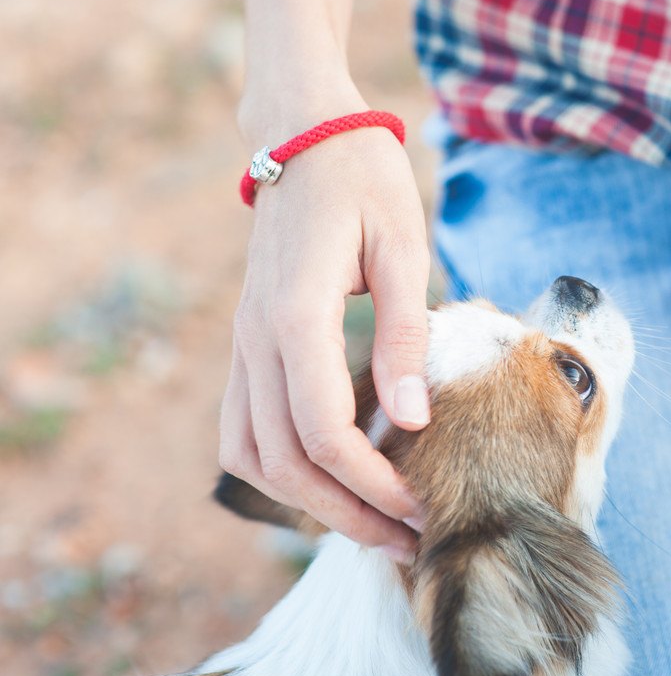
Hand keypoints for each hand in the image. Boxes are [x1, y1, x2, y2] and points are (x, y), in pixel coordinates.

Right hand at [219, 93, 429, 562]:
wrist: (302, 132)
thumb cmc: (363, 179)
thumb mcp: (403, 247)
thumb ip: (404, 335)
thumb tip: (413, 421)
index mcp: (294, 316)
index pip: (323, 433)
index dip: (372, 484)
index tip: (423, 509)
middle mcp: (255, 339)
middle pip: (284, 462)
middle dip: (345, 514)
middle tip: (406, 543)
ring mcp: (242, 343)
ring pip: (251, 456)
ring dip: (307, 504)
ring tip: (370, 527)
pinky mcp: (247, 344)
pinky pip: (243, 428)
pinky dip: (278, 470)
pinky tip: (327, 483)